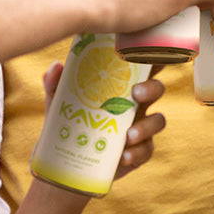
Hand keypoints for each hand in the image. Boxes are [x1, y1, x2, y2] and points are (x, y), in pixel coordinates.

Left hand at [40, 61, 165, 178]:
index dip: (150, 56)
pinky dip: (137, 153)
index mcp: (121, 87)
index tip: (147, 52)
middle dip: (151, 88)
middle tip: (135, 92)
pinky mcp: (138, 153)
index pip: (142, 67)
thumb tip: (56, 66)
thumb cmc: (67, 121)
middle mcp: (136, 105)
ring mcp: (140, 128)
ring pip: (158, 121)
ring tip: (128, 136)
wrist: (65, 162)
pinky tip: (124, 156)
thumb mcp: (58, 101)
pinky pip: (147, 150)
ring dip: (146, 126)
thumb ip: (55, 82)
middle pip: (157, 89)